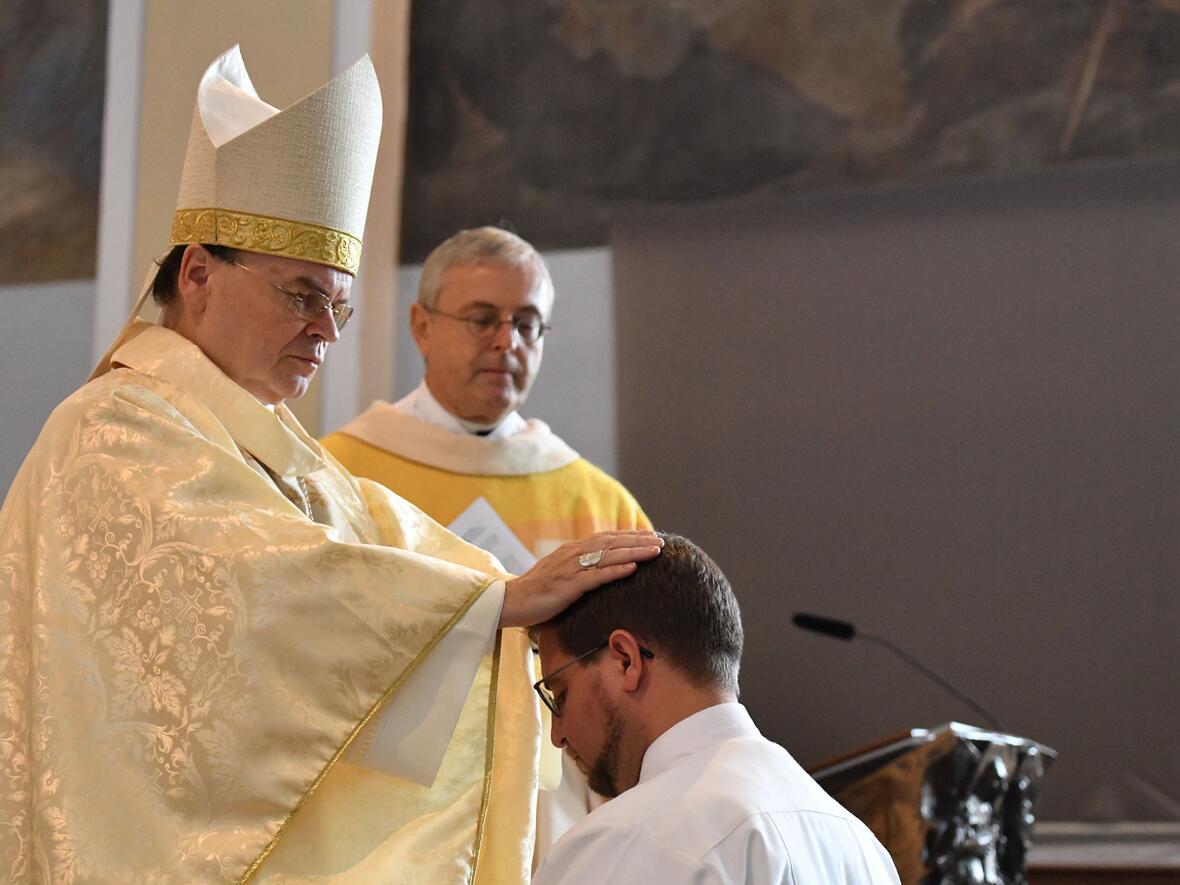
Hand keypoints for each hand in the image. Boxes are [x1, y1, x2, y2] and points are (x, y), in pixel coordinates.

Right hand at [499, 531, 663, 627]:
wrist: (509, 602)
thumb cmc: (535, 593)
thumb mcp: (559, 576)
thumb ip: (577, 570)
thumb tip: (598, 570)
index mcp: (571, 551)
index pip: (605, 538)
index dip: (629, 536)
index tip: (650, 535)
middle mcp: (572, 554)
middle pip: (611, 543)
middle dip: (638, 541)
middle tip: (661, 540)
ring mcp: (569, 569)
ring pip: (607, 556)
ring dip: (634, 552)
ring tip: (655, 551)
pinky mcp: (566, 586)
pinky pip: (595, 577)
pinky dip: (615, 571)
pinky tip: (632, 568)